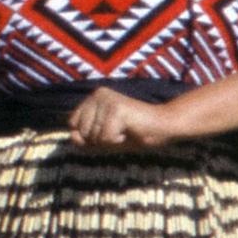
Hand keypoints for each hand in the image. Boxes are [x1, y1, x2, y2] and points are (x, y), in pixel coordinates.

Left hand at [67, 87, 183, 148]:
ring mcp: (107, 101)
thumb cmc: (134, 134)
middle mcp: (98, 94)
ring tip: (126, 131)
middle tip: (121, 131)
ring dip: (111, 141)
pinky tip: (130, 132)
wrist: (165, 128)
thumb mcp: (103, 139)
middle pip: (81, 131)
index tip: (110, 130)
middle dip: (100, 140)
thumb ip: (84, 139)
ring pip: (93, 136)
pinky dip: (118, 142)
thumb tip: (72, 136)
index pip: (73, 124)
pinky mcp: (116, 109)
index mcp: (93, 97)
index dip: (90, 135)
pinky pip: (105, 139)